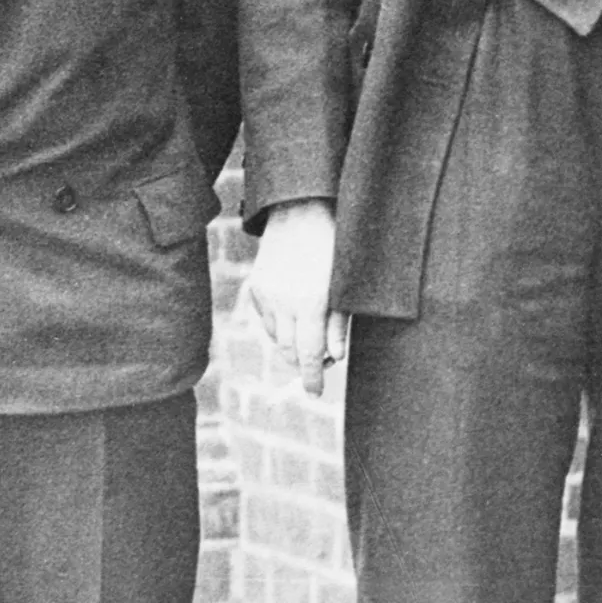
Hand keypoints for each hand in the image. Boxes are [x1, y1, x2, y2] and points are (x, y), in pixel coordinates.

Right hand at [246, 199, 348, 394]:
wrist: (301, 210)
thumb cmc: (333, 245)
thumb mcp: (344, 285)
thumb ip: (339, 324)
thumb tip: (335, 357)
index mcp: (310, 303)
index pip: (310, 355)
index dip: (313, 377)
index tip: (315, 392)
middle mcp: (283, 302)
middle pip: (290, 351)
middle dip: (303, 363)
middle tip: (319, 364)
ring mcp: (266, 294)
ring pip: (277, 337)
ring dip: (292, 344)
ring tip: (309, 336)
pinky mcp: (256, 286)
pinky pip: (266, 319)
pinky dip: (280, 326)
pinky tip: (294, 315)